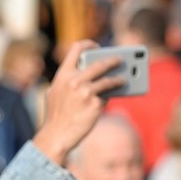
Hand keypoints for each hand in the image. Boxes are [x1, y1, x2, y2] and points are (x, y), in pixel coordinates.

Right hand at [33, 40, 125, 163]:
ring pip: (108, 80)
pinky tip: (119, 92)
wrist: (56, 135)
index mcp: (63, 74)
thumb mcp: (55, 92)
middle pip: (99, 63)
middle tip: (119, 60)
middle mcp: (74, 80)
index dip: (89, 44)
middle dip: (112, 60)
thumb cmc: (56, 115)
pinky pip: (107, 96)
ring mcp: (85, 92)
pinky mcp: (95, 104)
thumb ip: (68, 80)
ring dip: (118, 78)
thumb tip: (89, 74)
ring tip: (125, 78)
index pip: (77, 48)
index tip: (97, 47)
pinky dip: (113, 94)